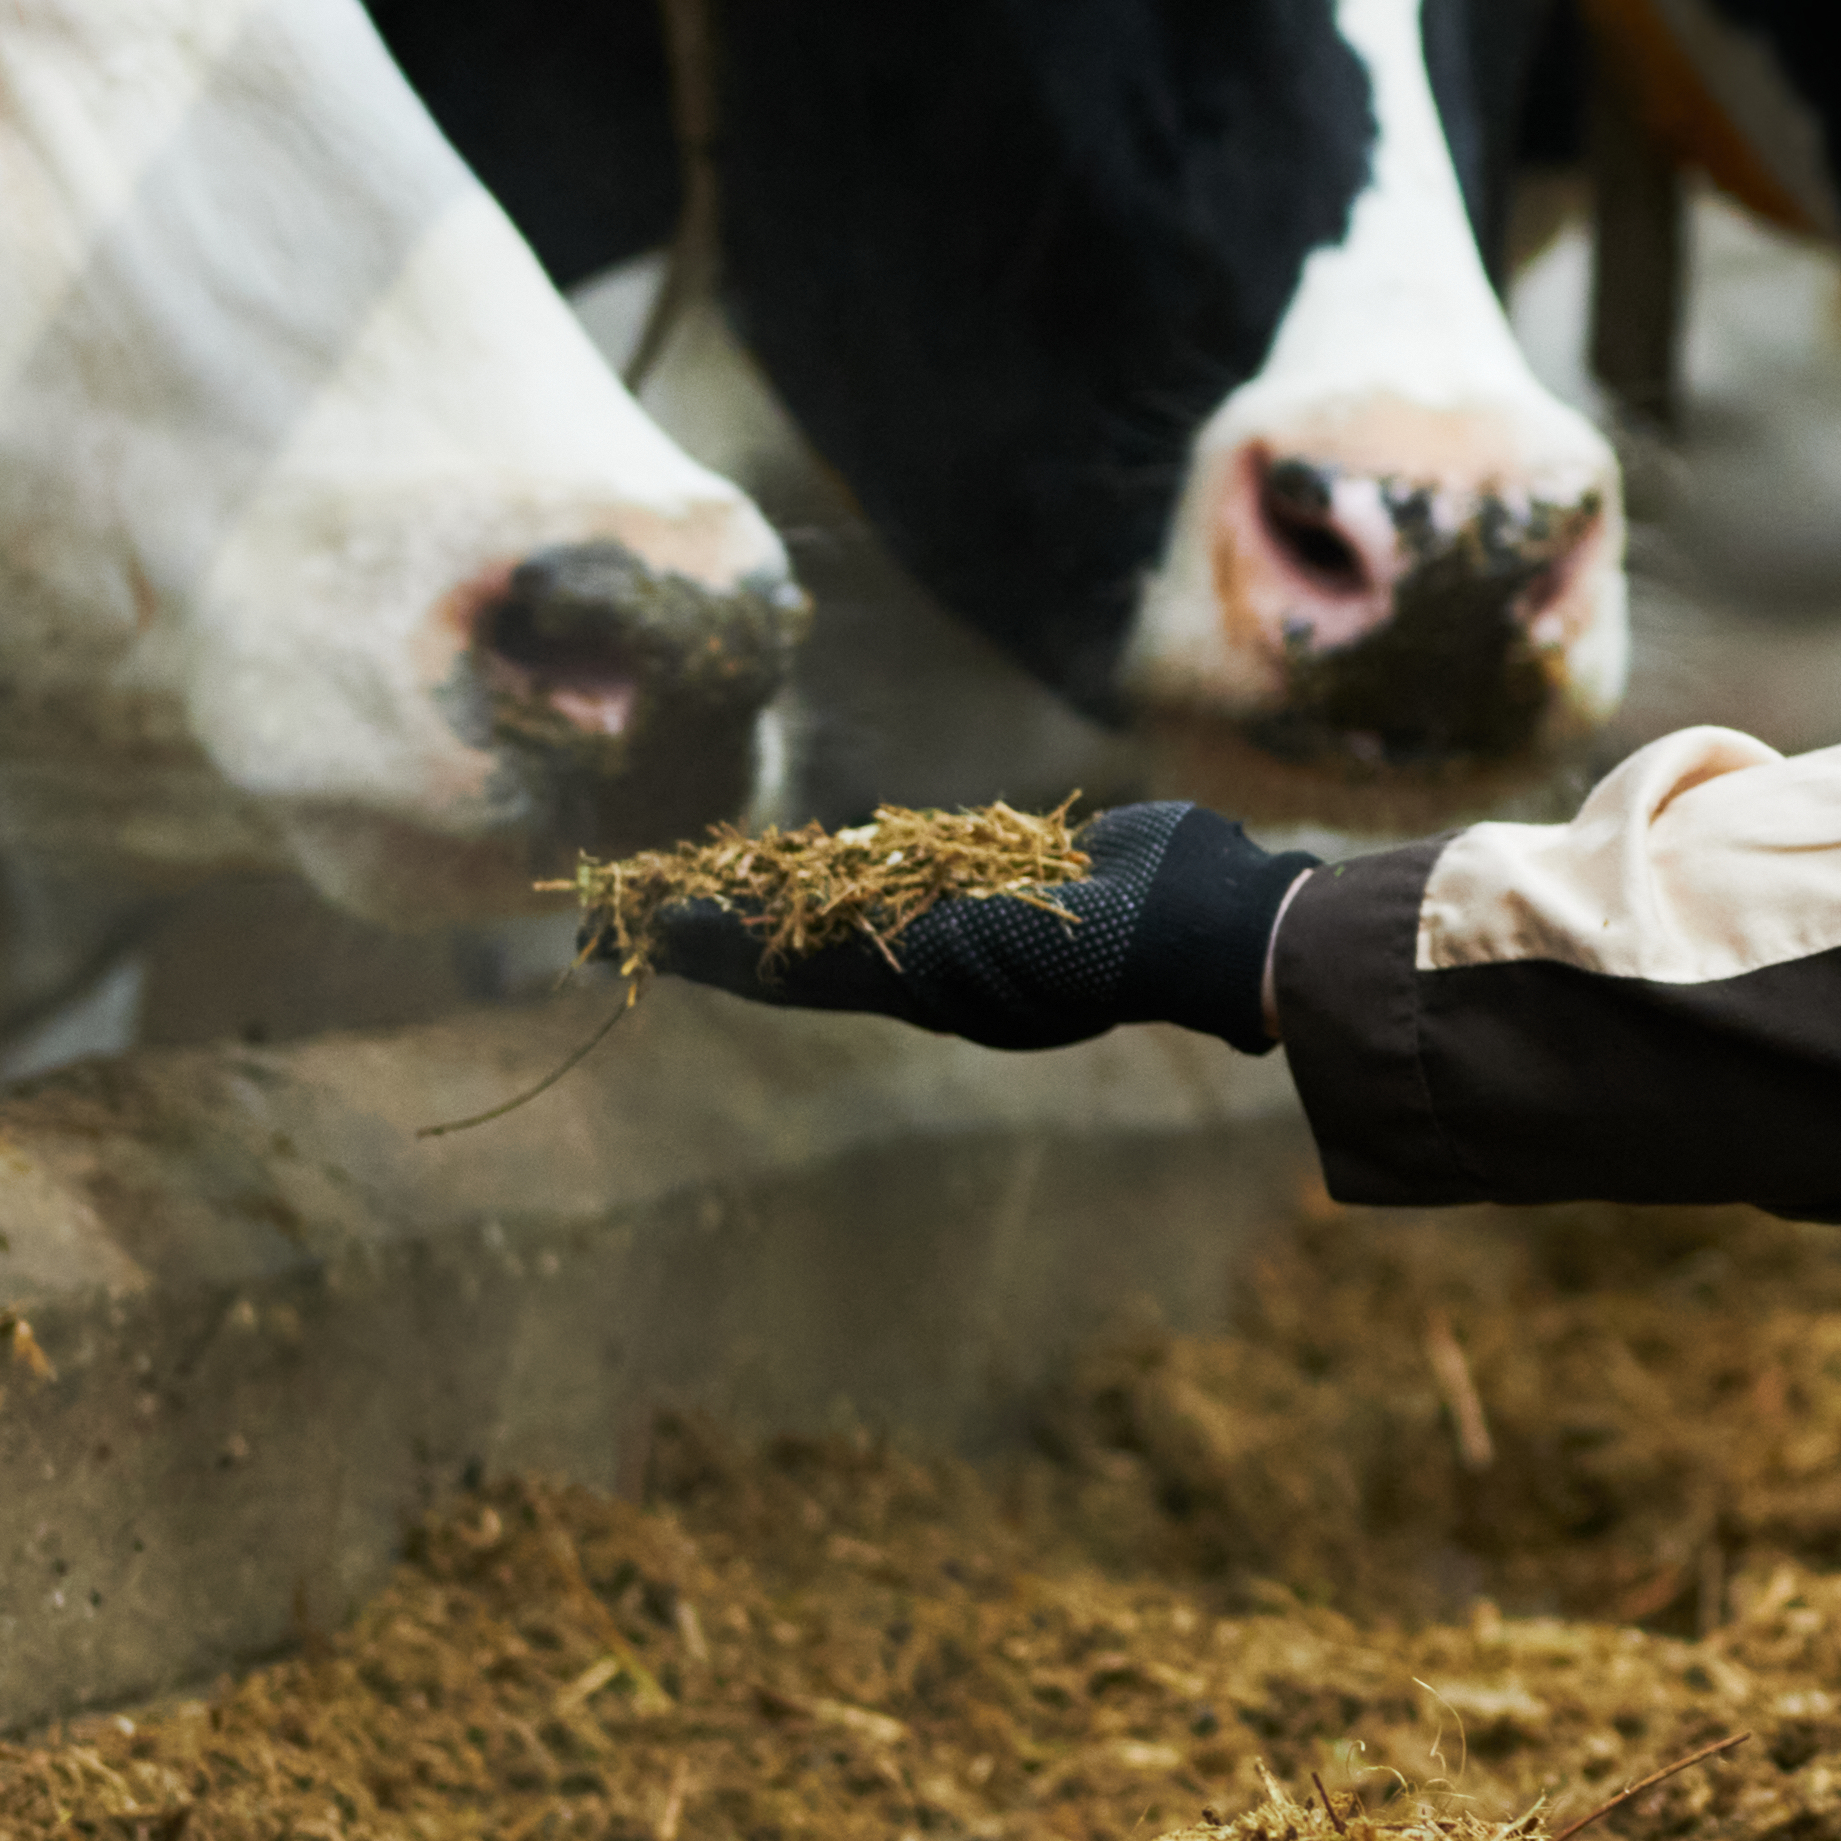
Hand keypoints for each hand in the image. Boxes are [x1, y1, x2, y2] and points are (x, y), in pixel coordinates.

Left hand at [631, 797, 1310, 1054]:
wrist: (1201, 922)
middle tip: (642, 896)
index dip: (710, 950)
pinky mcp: (1011, 872)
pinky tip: (815, 848)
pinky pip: (916, 860)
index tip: (638, 927)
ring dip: (777, 886)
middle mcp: (935, 962)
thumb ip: (861, 953)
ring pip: (850, 897)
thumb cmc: (1083, 952)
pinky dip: (858, 858)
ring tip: (708, 871)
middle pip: (801, 937)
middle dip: (722, 918)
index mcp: (917, 992)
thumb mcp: (958, 957)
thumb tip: (765, 955)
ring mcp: (974, 917)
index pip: (786, 973)